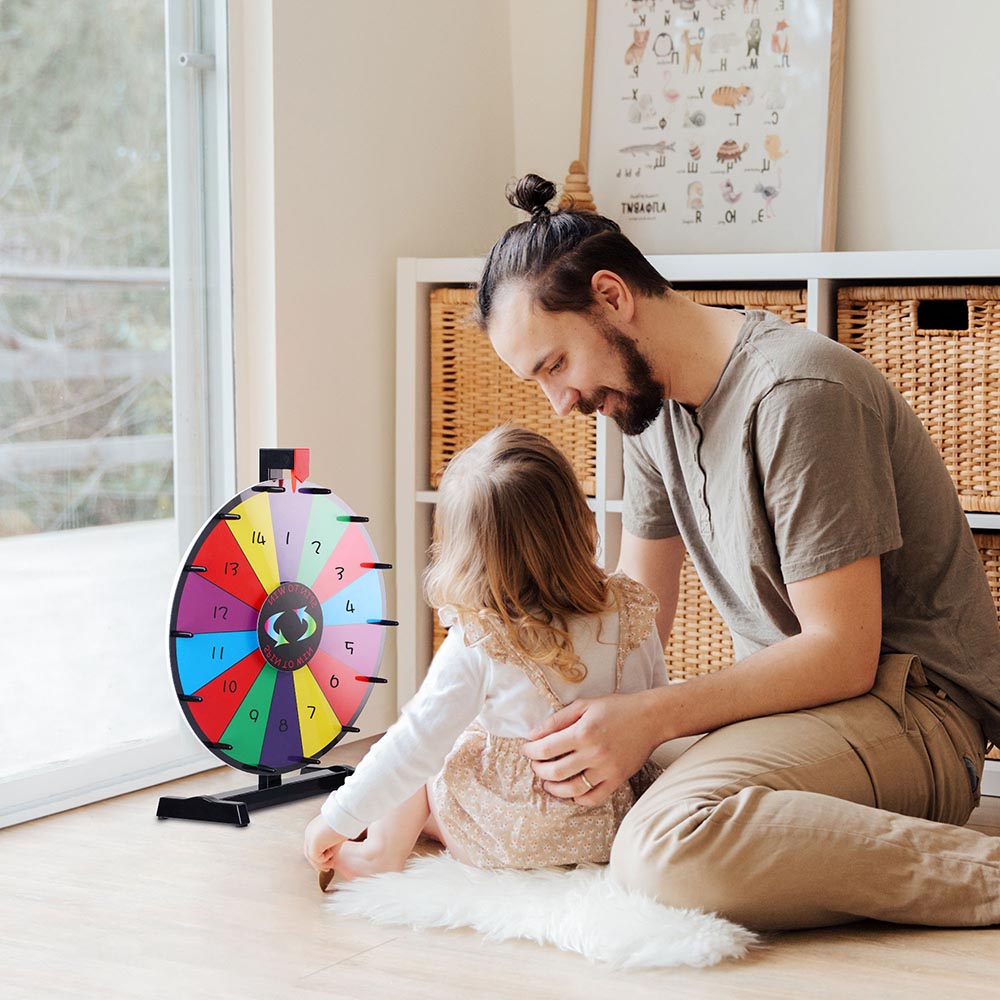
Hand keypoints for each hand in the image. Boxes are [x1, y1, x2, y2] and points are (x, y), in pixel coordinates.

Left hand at [303, 813, 347, 871]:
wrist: (346, 815)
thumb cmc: (344, 823)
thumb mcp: (335, 838)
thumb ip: (330, 848)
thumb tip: (329, 862)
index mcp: (314, 829)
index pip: (312, 847)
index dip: (318, 858)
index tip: (327, 864)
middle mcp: (309, 832)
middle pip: (309, 853)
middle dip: (318, 864)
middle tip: (328, 868)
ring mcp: (310, 837)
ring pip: (311, 857)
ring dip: (322, 863)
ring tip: (332, 862)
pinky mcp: (313, 842)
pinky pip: (316, 856)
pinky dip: (325, 858)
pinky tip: (332, 853)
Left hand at [521, 691, 658, 805]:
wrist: (650, 718)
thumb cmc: (616, 708)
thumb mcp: (584, 705)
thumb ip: (557, 720)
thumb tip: (533, 735)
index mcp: (584, 732)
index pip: (547, 748)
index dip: (531, 751)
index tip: (527, 749)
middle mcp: (594, 753)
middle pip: (555, 772)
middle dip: (539, 770)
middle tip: (536, 765)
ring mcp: (606, 770)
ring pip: (571, 789)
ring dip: (553, 788)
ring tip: (548, 781)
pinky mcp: (617, 780)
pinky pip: (592, 798)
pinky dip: (577, 798)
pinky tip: (570, 791)